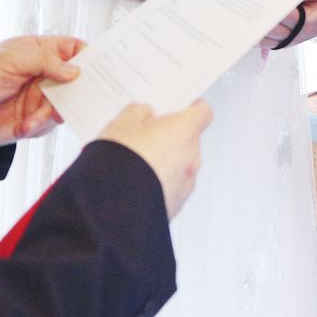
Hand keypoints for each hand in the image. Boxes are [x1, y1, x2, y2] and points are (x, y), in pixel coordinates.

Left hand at [0, 35, 83, 145]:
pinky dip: (36, 126)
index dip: (87, 57)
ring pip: (64, 106)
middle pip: (75, 81)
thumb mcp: (15, 59)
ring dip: (49, 114)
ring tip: (31, 118)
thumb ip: (47, 62)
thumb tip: (75, 71)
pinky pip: (47, 126)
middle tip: (74, 99)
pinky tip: (22, 125)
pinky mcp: (33, 119)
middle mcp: (45, 74)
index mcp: (42, 52)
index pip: (74, 50)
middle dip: (76, 92)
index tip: (95, 68)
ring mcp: (40, 97)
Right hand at [100, 100, 213, 220]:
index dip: (189, 109)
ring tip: (134, 163)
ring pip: (179, 166)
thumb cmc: (120, 162)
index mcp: (184, 132)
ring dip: (164, 163)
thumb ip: (137, 113)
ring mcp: (186, 184)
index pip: (202, 113)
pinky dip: (159, 184)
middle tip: (143, 137)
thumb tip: (144, 113)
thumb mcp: (121, 125)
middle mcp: (192, 158)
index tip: (177, 107)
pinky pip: (171, 188)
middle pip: (188, 140)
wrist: (114, 208)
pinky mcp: (175, 206)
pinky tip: (135, 183)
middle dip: (169, 138)